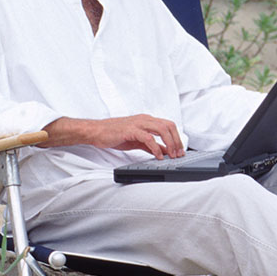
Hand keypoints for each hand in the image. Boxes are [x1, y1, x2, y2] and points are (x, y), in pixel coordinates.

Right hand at [40, 114, 184, 158]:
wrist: (96, 132)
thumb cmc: (114, 135)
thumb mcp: (137, 141)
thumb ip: (150, 146)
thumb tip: (164, 152)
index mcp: (147, 120)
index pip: (169, 125)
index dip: (177, 138)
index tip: (180, 151)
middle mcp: (145, 119)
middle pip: (169, 125)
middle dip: (177, 140)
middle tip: (179, 154)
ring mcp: (138, 123)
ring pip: (162, 129)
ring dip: (170, 143)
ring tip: (171, 155)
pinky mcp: (131, 130)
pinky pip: (148, 138)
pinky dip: (156, 147)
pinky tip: (158, 156)